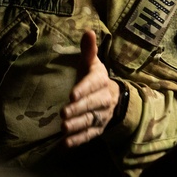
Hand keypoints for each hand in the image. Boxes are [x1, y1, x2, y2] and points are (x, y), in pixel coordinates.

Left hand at [61, 29, 119, 147]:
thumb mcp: (91, 63)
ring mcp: (102, 115)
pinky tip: (65, 145)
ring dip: (77, 126)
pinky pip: (89, 135)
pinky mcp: (98, 128)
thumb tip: (88, 31)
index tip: (72, 94)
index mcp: (101, 80)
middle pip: (92, 105)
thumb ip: (89, 50)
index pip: (93, 84)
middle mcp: (104, 99)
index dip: (83, 89)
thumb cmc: (95, 77)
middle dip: (78, 109)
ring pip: (90, 121)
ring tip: (64, 128)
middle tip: (63, 114)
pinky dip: (78, 141)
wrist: (113, 97)